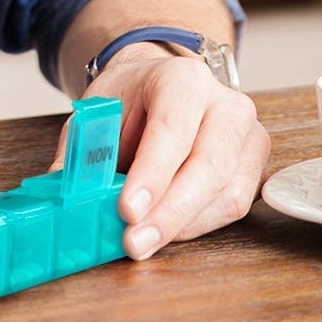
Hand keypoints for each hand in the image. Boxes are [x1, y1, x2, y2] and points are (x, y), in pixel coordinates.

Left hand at [51, 43, 269, 259]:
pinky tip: (165, 229)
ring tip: (142, 240)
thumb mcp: (96, 114)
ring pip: (227, 193)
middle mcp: (226, 104)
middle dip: (169, 213)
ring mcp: (248, 135)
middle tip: (134, 242)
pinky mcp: (254, 165)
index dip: (151, 174)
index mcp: (183, 80)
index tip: (128, 210)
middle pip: (209, 166)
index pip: (172, 129)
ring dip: (182, 226)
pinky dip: (196, 225)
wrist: (158, 85)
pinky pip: (233, 206)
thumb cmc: (128, 100)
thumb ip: (83, 155)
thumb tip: (67, 200)